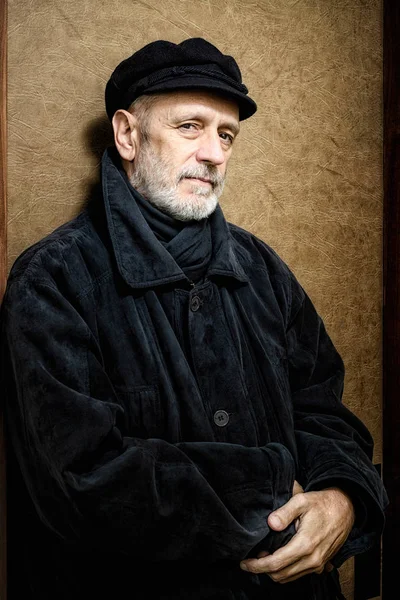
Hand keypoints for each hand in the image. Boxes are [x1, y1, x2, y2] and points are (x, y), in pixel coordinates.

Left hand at [240, 487, 354, 582]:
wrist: (346, 509)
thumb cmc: (322, 503)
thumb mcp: (302, 500)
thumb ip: (284, 512)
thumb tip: (270, 524)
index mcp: (305, 545)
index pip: (275, 563)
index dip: (257, 566)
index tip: (244, 563)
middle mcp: (312, 560)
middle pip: (280, 575)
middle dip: (262, 570)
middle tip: (250, 559)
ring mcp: (318, 564)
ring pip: (289, 578)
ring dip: (273, 572)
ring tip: (263, 557)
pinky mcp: (321, 564)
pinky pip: (299, 575)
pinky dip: (285, 571)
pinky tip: (278, 559)